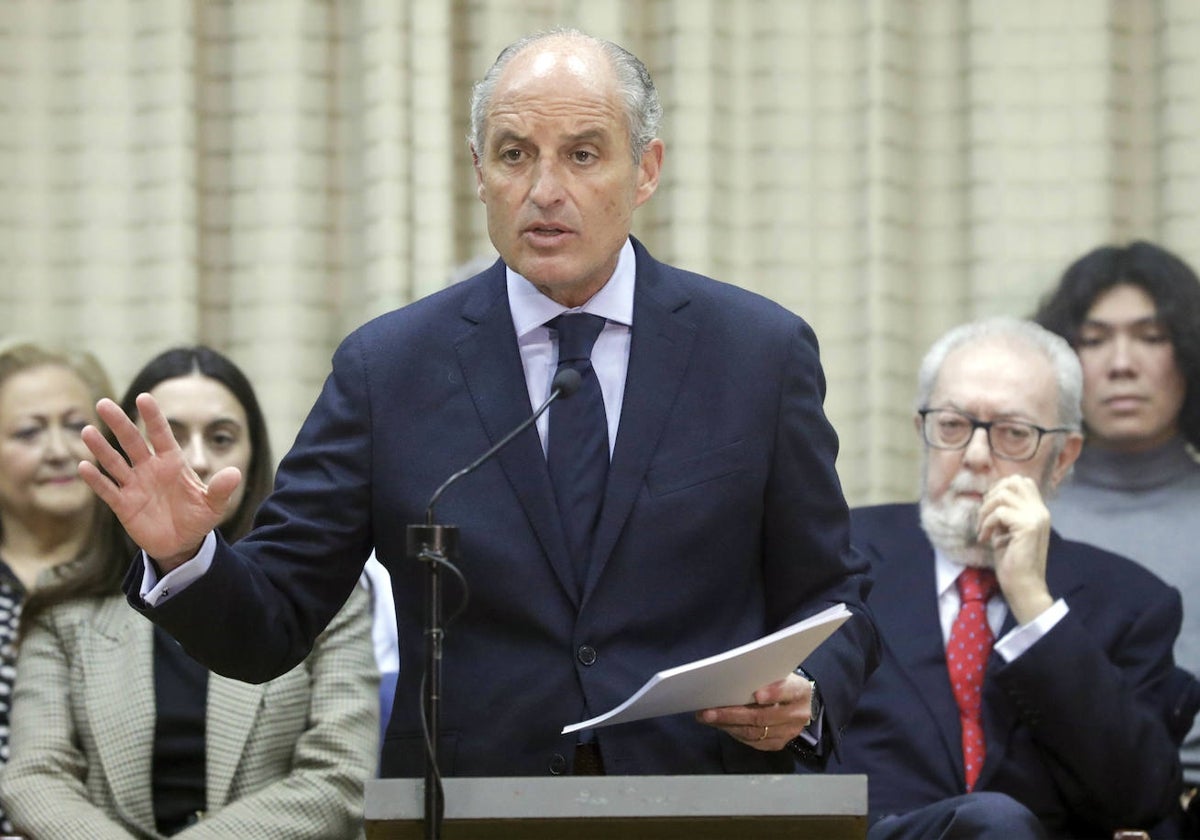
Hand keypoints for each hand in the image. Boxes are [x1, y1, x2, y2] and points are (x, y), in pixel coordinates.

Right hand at [79, 394, 240, 570]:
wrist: (182, 543)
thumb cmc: (198, 518)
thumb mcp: (214, 505)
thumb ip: (221, 489)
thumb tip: (235, 473)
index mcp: (172, 463)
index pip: (161, 435)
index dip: (153, 417)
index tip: (144, 397)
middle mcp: (150, 469)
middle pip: (132, 442)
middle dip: (119, 423)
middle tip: (103, 403)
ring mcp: (135, 485)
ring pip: (115, 463)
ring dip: (102, 448)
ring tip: (87, 431)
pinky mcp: (123, 505)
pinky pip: (108, 490)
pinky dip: (96, 480)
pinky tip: (84, 466)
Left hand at [695, 673, 814, 750]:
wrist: (798, 703)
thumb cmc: (781, 682)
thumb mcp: (778, 672)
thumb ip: (764, 674)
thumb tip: (732, 675)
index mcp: (800, 691)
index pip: (788, 691)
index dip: (773, 693)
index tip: (756, 694)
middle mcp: (798, 714)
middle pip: (763, 716)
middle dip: (733, 714)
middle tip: (709, 711)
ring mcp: (789, 732)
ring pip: (755, 732)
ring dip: (728, 725)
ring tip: (707, 718)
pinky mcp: (778, 743)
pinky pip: (753, 742)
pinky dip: (734, 733)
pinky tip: (719, 725)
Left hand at [976, 474, 1053, 623]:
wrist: (1023, 586)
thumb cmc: (1013, 561)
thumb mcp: (1007, 530)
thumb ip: (1005, 513)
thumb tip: (990, 497)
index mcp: (1038, 510)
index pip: (1021, 481)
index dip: (1000, 489)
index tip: (989, 510)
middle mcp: (1041, 510)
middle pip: (1014, 481)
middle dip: (992, 495)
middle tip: (985, 517)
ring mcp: (1036, 517)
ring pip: (1003, 494)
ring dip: (986, 511)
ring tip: (983, 529)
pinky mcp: (1027, 526)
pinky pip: (999, 512)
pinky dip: (987, 523)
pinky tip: (985, 538)